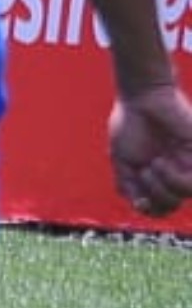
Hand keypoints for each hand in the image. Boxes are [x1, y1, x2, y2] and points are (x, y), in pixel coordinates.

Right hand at [107, 85, 191, 218]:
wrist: (142, 98)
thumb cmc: (130, 124)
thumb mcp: (121, 160)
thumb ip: (127, 185)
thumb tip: (141, 206)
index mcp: (158, 177)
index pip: (161, 207)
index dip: (150, 209)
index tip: (139, 199)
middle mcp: (176, 173)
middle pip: (172, 204)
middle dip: (155, 195)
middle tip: (144, 172)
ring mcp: (188, 165)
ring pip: (186, 194)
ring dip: (165, 187)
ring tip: (154, 164)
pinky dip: (176, 178)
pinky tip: (161, 161)